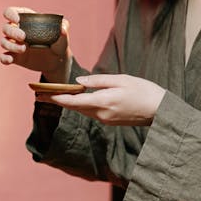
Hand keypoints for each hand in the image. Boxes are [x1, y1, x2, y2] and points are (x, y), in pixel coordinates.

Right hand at [0, 6, 71, 80]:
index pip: (11, 12)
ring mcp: (15, 44)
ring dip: (10, 45)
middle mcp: (18, 31)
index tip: (17, 20)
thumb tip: (62, 28)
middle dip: (12, 31)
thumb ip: (64, 28)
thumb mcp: (63, 35)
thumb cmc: (59, 43)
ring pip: (3, 42)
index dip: (10, 14)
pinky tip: (10, 60)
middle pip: (6, 27)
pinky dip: (4, 58)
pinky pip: (3, 57)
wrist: (58, 61)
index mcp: (27, 21)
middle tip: (24, 37)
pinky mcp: (15, 57)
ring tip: (24, 50)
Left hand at [34, 73, 165, 124]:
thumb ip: (99, 81)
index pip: (74, 101)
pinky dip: (81, 105)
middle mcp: (101, 114)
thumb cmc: (143, 91)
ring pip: (82, 110)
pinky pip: (91, 112)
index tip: (42, 94)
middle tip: (40, 94)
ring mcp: (106, 119)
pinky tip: (77, 99)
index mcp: (103, 102)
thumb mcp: (121, 80)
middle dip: (57, 100)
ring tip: (54, 95)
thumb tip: (80, 81)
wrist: (159, 111)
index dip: (56, 98)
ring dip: (69, 103)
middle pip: (74, 107)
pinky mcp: (110, 121)